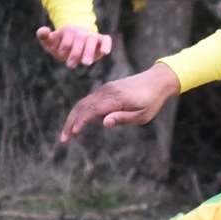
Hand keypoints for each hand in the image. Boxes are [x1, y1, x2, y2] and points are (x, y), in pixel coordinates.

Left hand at [36, 25, 111, 68]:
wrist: (74, 45)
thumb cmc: (60, 45)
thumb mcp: (50, 43)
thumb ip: (44, 37)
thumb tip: (44, 31)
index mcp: (68, 30)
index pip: (67, 35)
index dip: (64, 45)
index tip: (60, 54)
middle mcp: (81, 31)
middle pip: (80, 37)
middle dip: (75, 51)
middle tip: (70, 65)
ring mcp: (92, 35)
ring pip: (92, 39)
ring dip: (89, 51)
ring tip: (85, 64)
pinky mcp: (101, 40)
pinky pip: (106, 39)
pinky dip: (106, 44)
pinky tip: (105, 52)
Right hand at [58, 63, 180, 143]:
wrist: (157, 80)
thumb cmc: (151, 100)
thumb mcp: (143, 115)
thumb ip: (123, 118)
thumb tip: (104, 123)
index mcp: (116, 98)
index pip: (92, 110)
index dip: (80, 121)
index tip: (73, 133)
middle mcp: (107, 91)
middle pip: (82, 106)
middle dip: (71, 122)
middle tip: (63, 139)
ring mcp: (105, 89)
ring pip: (83, 103)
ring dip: (73, 117)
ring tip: (67, 133)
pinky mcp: (106, 90)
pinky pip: (89, 100)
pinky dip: (80, 111)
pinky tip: (77, 122)